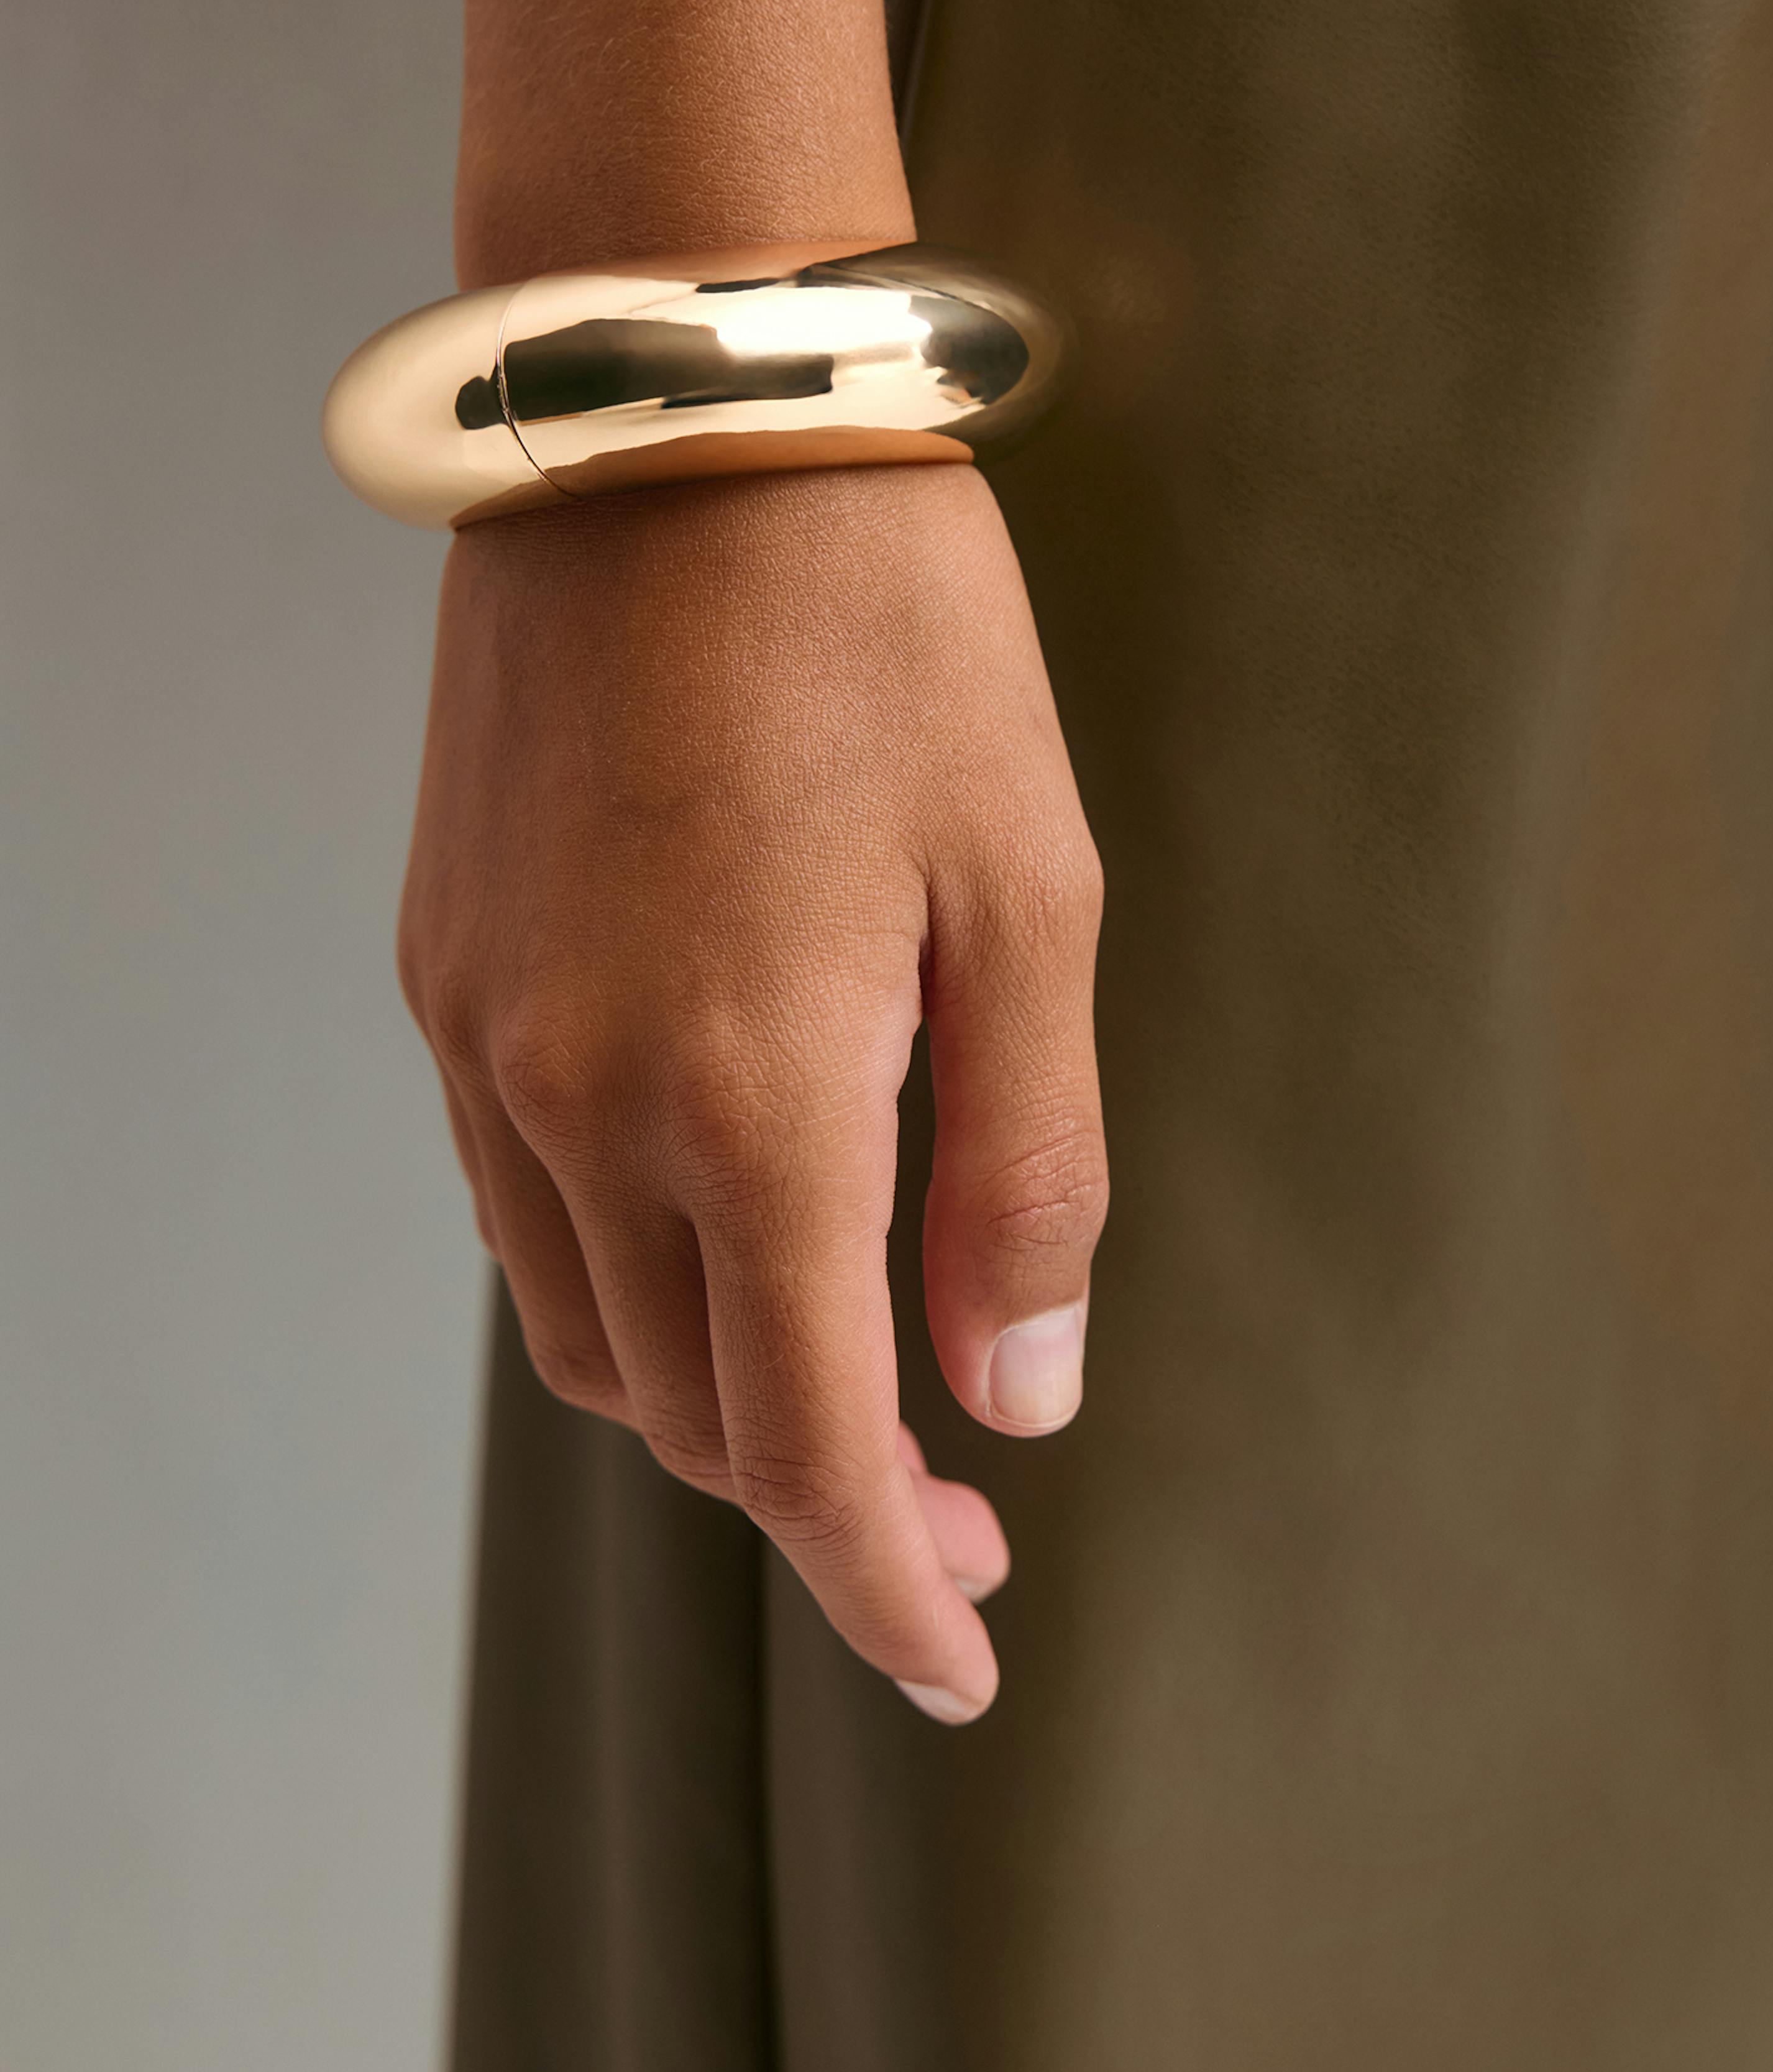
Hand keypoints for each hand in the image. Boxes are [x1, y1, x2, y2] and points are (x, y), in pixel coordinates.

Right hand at [397, 464, 1105, 1721]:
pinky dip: (629, 1275)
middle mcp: (583, 1100)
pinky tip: (735, 1233)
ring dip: (718, 1397)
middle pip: (691, 1412)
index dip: (889, 1588)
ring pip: (589, 1331)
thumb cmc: (890, 622)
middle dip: (826, 1504)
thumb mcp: (1028, 891)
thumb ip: (1025, 1168)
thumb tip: (1020, 1398)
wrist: (668, 409)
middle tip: (967, 1511)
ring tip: (856, 1386)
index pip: (810, 1447)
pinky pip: (520, 1203)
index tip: (966, 1663)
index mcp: (754, 1097)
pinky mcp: (444, 968)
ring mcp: (488, 1035)